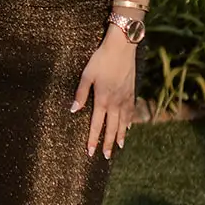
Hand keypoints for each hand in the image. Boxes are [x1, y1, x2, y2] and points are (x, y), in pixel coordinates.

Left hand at [70, 28, 136, 158]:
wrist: (122, 47)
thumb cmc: (101, 59)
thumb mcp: (87, 75)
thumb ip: (80, 93)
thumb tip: (73, 110)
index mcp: (102, 99)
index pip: (97, 125)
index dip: (93, 139)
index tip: (91, 152)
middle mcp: (115, 102)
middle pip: (111, 127)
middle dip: (108, 143)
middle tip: (106, 156)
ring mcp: (125, 97)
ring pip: (123, 122)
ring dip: (120, 135)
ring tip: (118, 146)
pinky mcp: (132, 91)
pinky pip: (130, 111)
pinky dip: (129, 121)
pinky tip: (128, 127)